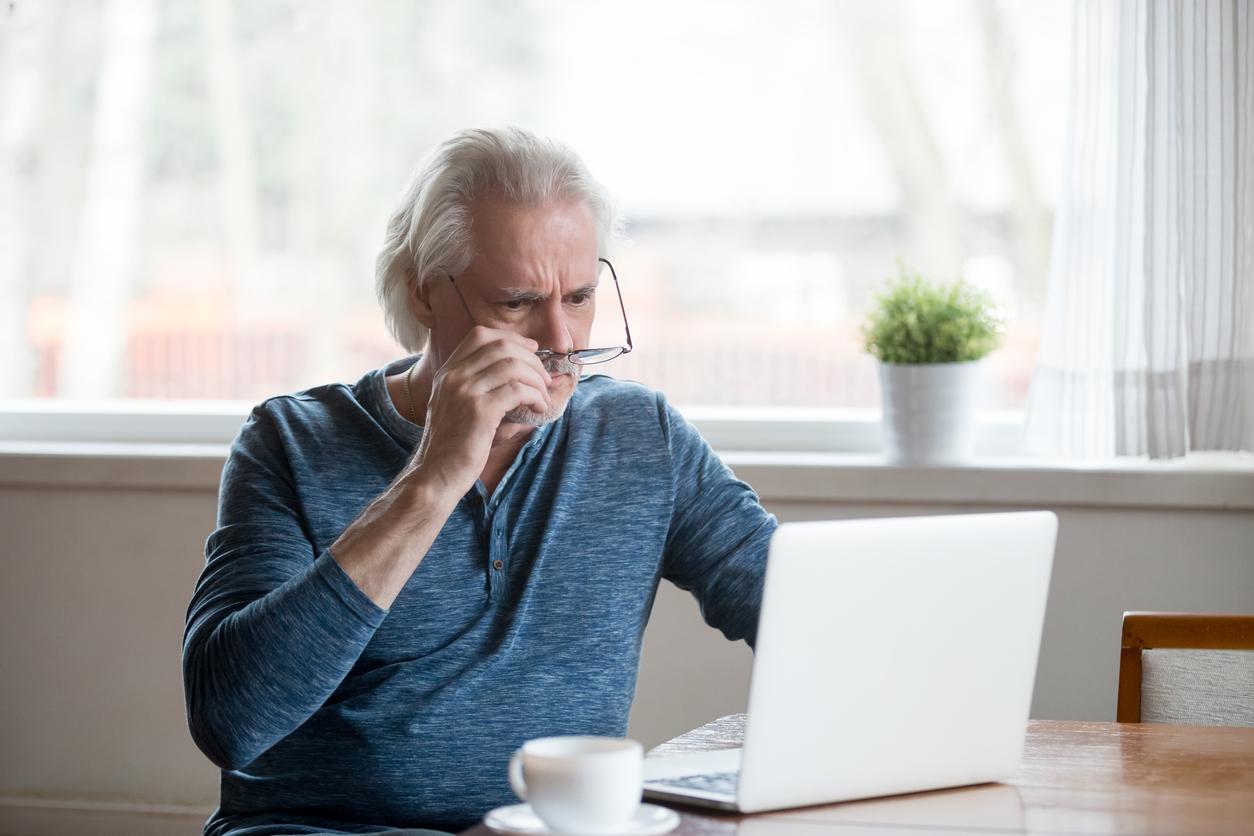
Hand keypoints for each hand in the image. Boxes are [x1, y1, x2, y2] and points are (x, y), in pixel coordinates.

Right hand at [410, 326, 552, 495]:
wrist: (436, 474)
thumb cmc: (453, 446)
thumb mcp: (456, 406)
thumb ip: (477, 386)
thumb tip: (520, 374)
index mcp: (447, 372)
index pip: (480, 335)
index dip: (512, 338)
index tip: (531, 350)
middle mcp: (453, 376)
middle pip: (501, 346)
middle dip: (531, 358)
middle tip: (544, 377)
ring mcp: (465, 391)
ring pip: (513, 365)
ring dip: (536, 378)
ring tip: (543, 395)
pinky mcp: (480, 410)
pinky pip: (517, 390)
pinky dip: (535, 396)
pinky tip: (538, 408)